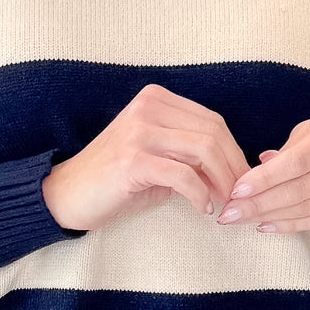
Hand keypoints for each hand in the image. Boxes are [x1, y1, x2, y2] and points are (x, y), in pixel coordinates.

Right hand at [41, 83, 251, 232]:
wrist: (67, 195)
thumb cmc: (116, 180)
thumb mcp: (159, 158)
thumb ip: (192, 155)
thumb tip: (235, 172)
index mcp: (156, 99)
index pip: (212, 121)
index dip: (234, 152)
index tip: (242, 181)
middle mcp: (148, 107)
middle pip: (213, 133)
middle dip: (234, 168)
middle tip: (240, 197)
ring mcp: (139, 131)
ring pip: (204, 150)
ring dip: (223, 182)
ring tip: (224, 204)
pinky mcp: (133, 160)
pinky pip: (184, 176)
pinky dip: (200, 195)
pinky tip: (202, 209)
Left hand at [214, 111, 309, 232]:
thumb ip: (291, 146)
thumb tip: (258, 166)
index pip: (297, 161)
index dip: (265, 178)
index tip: (237, 189)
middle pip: (299, 189)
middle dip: (258, 203)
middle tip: (228, 212)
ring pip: (306, 208)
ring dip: (268, 216)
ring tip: (240, 219)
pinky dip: (290, 225)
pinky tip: (266, 226)